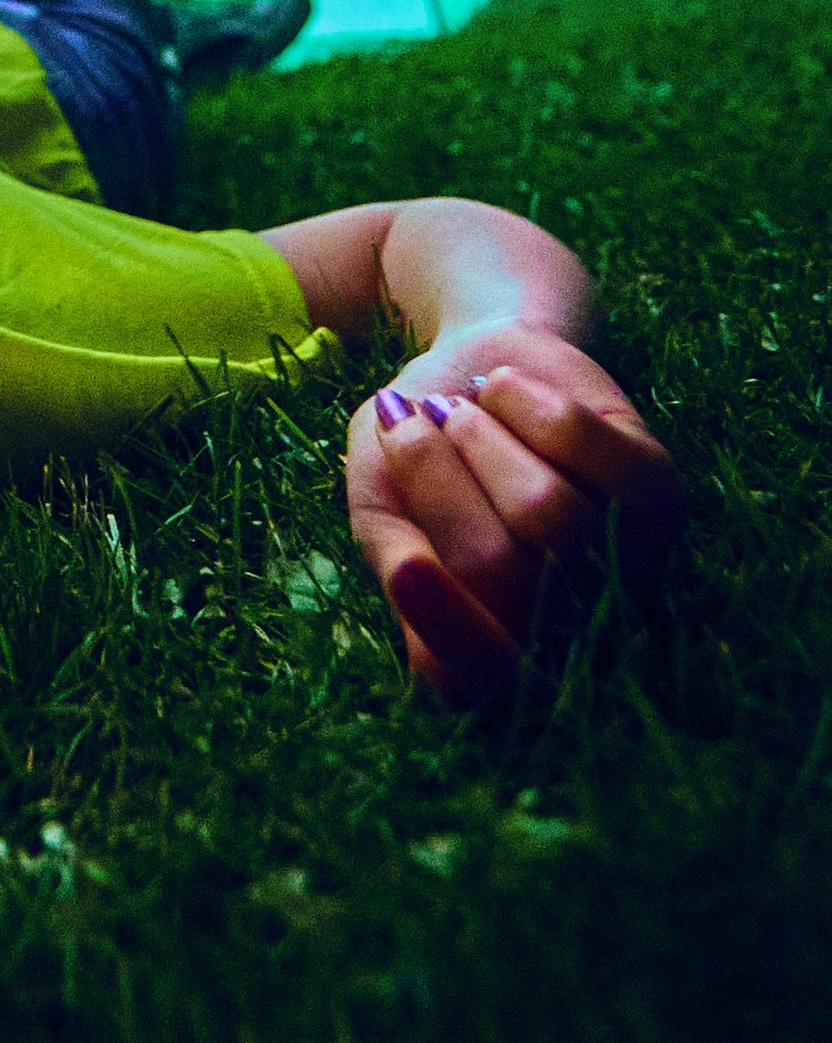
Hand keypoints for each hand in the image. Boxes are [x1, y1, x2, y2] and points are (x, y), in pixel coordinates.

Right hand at [343, 323, 681, 703]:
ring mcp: (626, 566)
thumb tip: (412, 595)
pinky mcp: (659, 494)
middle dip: (437, 479)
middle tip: (409, 424)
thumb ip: (394, 558)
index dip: (449, 627)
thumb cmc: (418, 451)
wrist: (471, 366)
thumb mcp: (383, 508)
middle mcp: (569, 631)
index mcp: (491, 653)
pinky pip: (585, 447)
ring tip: (458, 407)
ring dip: (479, 436)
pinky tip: (503, 389)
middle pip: (502, 570)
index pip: (479, 676)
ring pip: (548, 511)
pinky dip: (524, 402)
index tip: (407, 566)